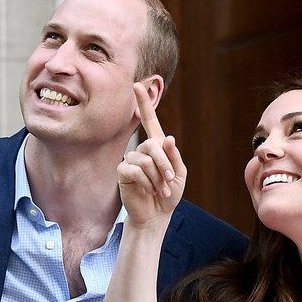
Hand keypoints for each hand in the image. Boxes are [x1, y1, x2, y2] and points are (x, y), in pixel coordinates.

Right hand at [117, 82, 186, 228]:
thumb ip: (174, 156)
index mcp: (157, 146)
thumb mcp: (179, 174)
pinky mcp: (122, 172)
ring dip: (157, 177)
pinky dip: (147, 182)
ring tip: (161, 190)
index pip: (150, 121)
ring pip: (145, 160)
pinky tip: (149, 191)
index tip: (137, 85)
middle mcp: (142, 150)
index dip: (143, 104)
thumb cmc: (169, 194)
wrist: (156, 215)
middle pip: (152, 145)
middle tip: (170, 181)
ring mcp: (131, 160)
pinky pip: (135, 170)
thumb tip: (167, 138)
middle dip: (165, 164)